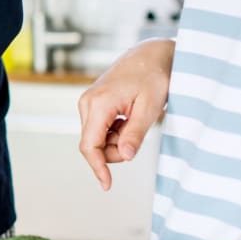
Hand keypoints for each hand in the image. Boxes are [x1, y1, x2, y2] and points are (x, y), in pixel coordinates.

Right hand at [77, 38, 174, 189]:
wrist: (149, 54)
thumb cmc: (153, 77)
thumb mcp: (150, 108)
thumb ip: (135, 134)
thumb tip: (124, 157)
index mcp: (99, 104)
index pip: (90, 145)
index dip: (98, 167)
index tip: (107, 185)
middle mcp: (87, 103)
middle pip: (94, 144)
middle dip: (116, 151)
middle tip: (139, 138)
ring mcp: (89, 102)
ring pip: (97, 138)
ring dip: (117, 141)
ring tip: (137, 123)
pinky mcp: (94, 103)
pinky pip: (100, 129)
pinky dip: (116, 132)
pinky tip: (130, 119)